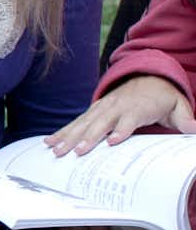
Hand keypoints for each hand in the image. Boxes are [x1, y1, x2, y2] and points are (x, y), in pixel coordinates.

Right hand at [47, 74, 195, 154]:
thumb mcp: (178, 106)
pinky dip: (61, 132)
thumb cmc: (163, 97)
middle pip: (101, 123)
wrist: (148, 77)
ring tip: (56, 150)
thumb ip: (185, 119)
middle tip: (76, 152)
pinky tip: (49, 142)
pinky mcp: (93, 111)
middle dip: (87, 138)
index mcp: (137, 107)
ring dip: (69, 137)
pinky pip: (75, 122)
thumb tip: (195, 130)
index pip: (128, 120)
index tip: (112, 142)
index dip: (121, 130)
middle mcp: (116, 106)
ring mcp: (102, 108)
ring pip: (83, 123)